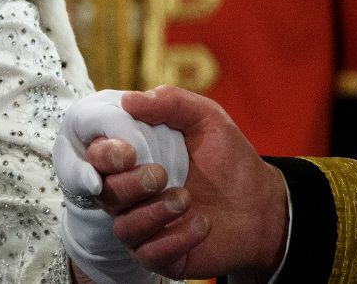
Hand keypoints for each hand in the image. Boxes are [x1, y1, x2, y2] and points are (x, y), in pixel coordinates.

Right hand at [87, 85, 288, 280]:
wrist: (263, 205)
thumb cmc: (229, 160)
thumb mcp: (207, 119)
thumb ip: (171, 102)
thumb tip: (128, 100)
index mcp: (131, 158)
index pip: (93, 156)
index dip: (101, 155)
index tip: (127, 152)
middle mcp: (129, 192)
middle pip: (103, 192)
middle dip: (129, 184)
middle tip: (161, 174)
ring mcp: (143, 225)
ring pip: (122, 226)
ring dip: (153, 212)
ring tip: (186, 199)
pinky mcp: (160, 255)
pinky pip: (148, 253)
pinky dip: (174, 239)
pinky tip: (201, 225)